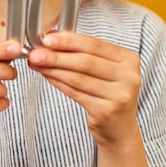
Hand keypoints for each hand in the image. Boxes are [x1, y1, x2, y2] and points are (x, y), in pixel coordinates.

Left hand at [28, 32, 140, 146]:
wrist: (119, 129)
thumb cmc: (108, 93)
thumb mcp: (103, 70)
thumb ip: (82, 53)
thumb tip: (52, 37)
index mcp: (129, 59)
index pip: (95, 45)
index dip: (70, 41)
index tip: (48, 39)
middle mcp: (129, 76)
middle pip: (86, 61)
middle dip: (57, 56)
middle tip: (36, 53)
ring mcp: (120, 95)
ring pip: (78, 77)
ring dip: (53, 69)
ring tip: (36, 64)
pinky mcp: (107, 111)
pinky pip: (76, 93)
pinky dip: (58, 83)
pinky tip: (47, 76)